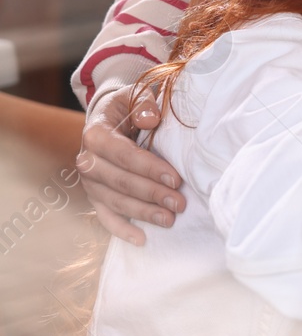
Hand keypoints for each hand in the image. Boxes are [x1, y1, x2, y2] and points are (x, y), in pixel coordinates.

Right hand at [79, 86, 184, 244]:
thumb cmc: (129, 107)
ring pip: (115, 202)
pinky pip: (106, 216)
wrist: (110, 117)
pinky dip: (122, 230)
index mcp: (96, 134)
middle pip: (121, 182)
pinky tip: (142, 239)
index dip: (150, 168)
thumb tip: (150, 120)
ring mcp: (90, 182)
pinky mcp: (94, 196)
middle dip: (152, 194)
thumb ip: (144, 104)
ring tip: (170, 220)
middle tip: (179, 203)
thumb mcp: (135, 96)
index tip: (176, 179)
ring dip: (143, 213)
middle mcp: (87, 161)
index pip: (124, 155)